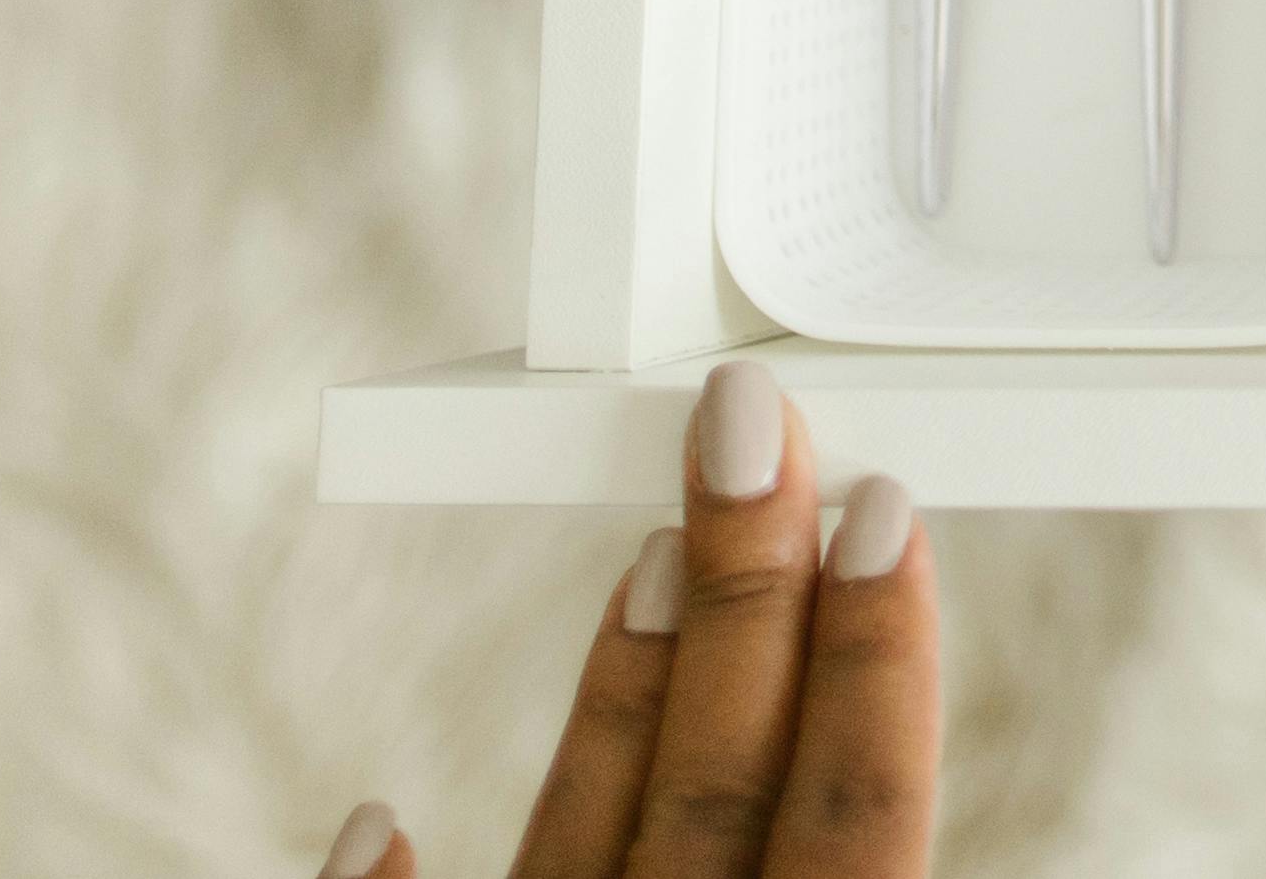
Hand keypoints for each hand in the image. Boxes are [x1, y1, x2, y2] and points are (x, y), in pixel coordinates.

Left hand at [310, 361, 937, 878]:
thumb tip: (776, 662)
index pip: (861, 821)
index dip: (877, 665)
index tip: (885, 512)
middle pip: (725, 788)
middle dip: (750, 595)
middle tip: (759, 428)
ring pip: (589, 840)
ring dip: (624, 694)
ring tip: (652, 546)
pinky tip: (380, 817)